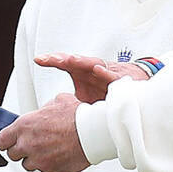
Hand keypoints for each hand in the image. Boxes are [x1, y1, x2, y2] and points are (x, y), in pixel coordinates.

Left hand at [0, 92, 88, 171]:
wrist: (94, 133)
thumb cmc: (78, 117)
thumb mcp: (57, 102)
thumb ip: (43, 110)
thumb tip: (43, 112)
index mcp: (25, 126)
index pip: (1, 140)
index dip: (5, 140)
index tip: (9, 140)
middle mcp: (28, 144)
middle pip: (13, 154)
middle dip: (21, 150)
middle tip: (31, 144)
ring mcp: (39, 160)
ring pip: (28, 164)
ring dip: (35, 159)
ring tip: (48, 150)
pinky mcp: (51, 170)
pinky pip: (45, 170)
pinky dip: (49, 164)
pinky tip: (59, 155)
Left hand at [35, 52, 149, 103]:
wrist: (134, 92)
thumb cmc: (107, 94)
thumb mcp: (85, 99)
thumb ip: (69, 102)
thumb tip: (48, 113)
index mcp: (83, 73)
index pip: (65, 65)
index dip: (52, 61)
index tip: (38, 60)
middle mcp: (93, 70)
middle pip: (75, 62)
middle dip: (63, 59)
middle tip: (51, 58)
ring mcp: (106, 72)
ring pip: (92, 64)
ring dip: (81, 61)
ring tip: (70, 60)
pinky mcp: (120, 79)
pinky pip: (112, 76)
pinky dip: (105, 72)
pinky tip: (98, 70)